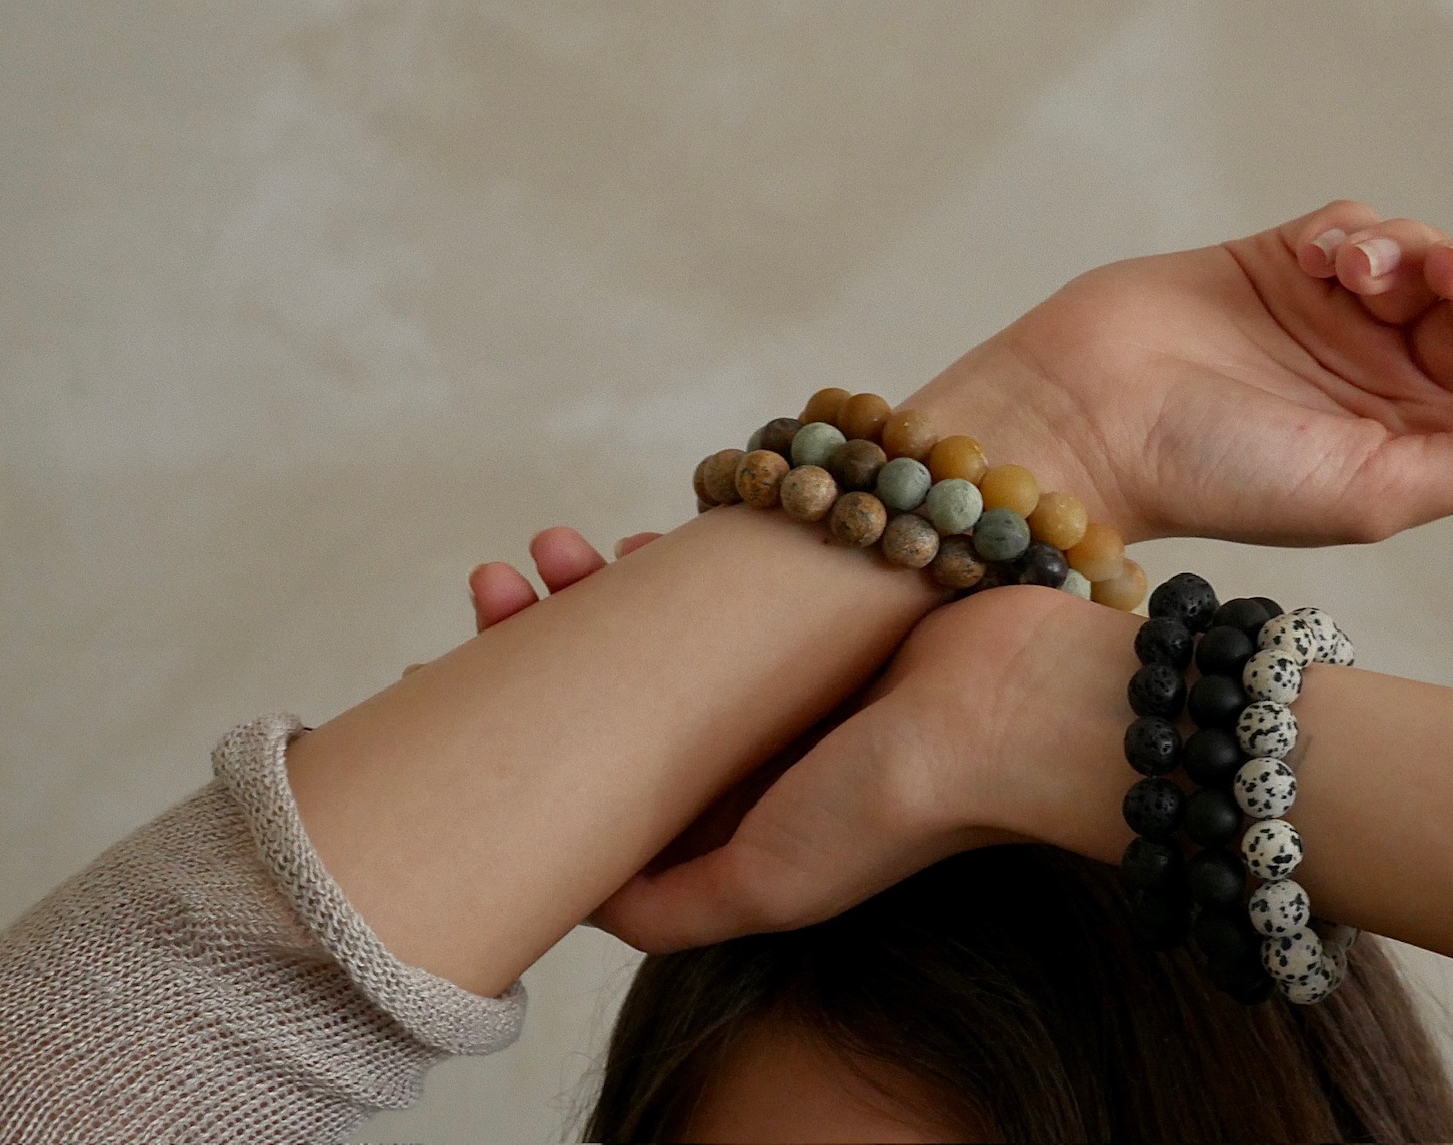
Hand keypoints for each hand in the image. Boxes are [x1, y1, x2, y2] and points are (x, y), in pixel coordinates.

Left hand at [464, 528, 848, 931]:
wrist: (999, 715)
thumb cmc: (879, 811)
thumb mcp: (761, 890)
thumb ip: (663, 908)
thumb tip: (574, 892)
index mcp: (722, 824)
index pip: (597, 779)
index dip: (523, 736)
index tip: (453, 682)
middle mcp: (738, 753)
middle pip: (613, 694)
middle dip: (541, 636)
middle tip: (494, 587)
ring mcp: (774, 680)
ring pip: (656, 632)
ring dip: (593, 587)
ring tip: (552, 548)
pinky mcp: (811, 614)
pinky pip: (722, 584)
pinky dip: (675, 562)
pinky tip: (640, 544)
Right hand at [912, 202, 1452, 544]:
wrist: (1088, 416)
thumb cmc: (1219, 475)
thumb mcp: (1374, 489)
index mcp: (1419, 453)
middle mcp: (1387, 388)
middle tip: (1437, 279)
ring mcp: (1337, 324)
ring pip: (1433, 258)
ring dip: (1415, 252)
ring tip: (1351, 272)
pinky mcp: (1285, 263)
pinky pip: (1367, 224)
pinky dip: (1362, 233)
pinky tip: (1314, 261)